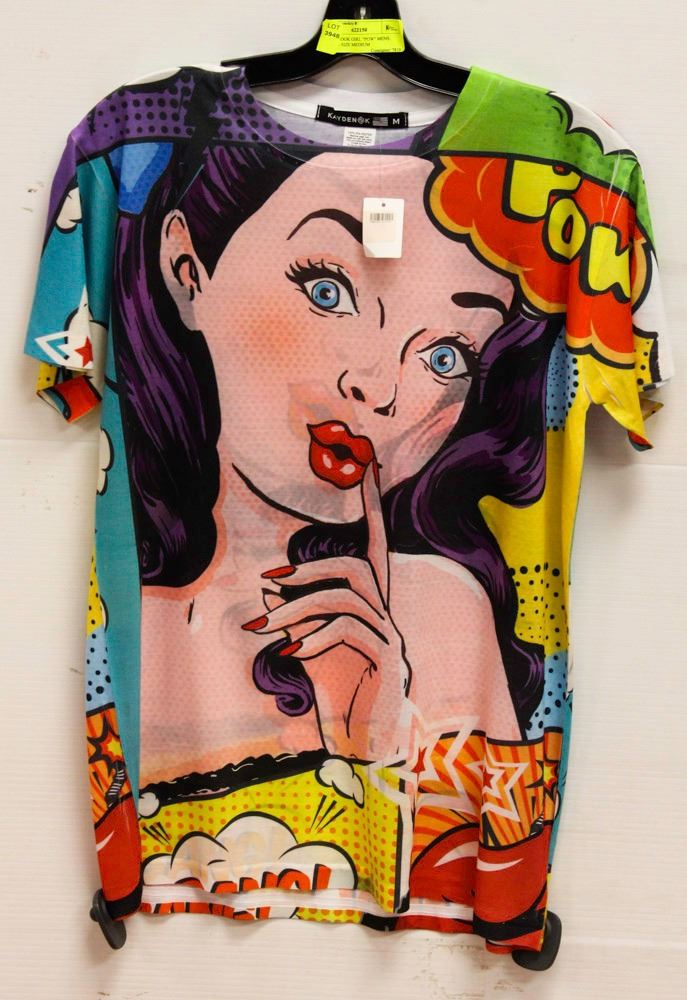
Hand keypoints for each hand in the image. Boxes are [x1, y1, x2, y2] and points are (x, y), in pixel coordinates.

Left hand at [247, 459, 411, 759]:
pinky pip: (351, 629)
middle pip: (359, 567)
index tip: (366, 467)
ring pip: (350, 596)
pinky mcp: (390, 661)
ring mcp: (392, 638)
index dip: (372, 509)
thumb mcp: (307, 653)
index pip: (373, 549)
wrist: (365, 751)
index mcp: (369, 610)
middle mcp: (386, 617)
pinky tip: (292, 655)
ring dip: (300, 608)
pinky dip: (316, 637)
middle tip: (270, 582)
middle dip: (313, 568)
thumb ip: (293, 620)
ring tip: (266, 630)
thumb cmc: (339, 702)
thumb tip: (269, 587)